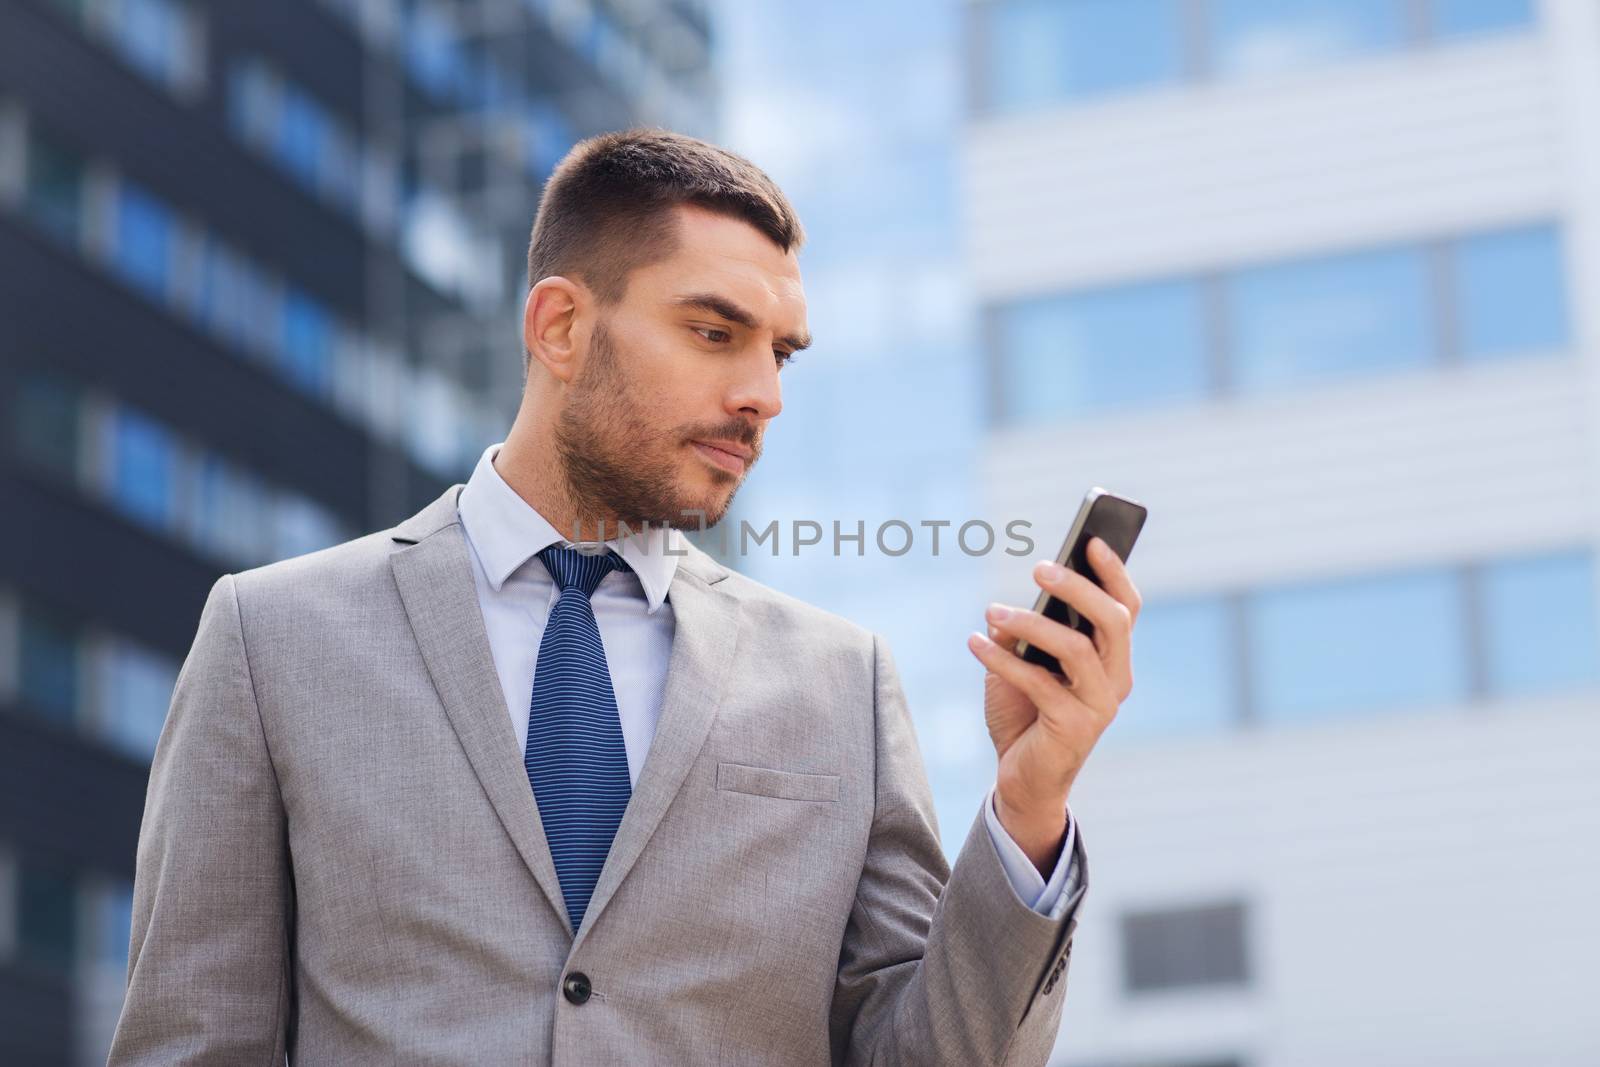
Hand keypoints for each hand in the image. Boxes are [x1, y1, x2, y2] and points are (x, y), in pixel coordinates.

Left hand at [968, 536, 1141, 871]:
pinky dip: (1003, 660)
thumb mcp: (1027, 663)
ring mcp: (1100, 706)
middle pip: (1112, 621)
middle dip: (1077, 589)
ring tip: (992, 610)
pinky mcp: (1074, 728)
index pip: (1126, 608)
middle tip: (1039, 569)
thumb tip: (1019, 600)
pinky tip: (975, 642)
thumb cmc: (1027, 713)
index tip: (1090, 539)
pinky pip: (1040, 684)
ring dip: (1031, 624)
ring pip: (1077, 649)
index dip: (1114, 572)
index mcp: (1113, 658)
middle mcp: (1116, 679)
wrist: (1022, 778)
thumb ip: (1030, 632)